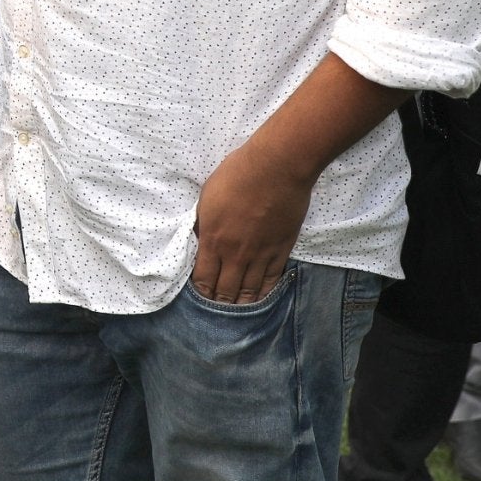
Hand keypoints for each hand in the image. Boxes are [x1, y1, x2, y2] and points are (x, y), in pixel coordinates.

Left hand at [192, 140, 314, 304]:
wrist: (275, 168)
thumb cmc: (236, 175)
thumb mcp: (207, 198)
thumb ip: (203, 224)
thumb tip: (200, 240)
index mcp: (212, 239)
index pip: (203, 277)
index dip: (200, 291)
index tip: (198, 296)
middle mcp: (235, 253)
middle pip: (225, 290)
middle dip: (219, 302)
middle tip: (216, 310)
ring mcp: (260, 254)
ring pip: (248, 290)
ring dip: (241, 304)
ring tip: (236, 312)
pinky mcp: (281, 250)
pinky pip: (271, 280)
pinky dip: (263, 292)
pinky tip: (259, 298)